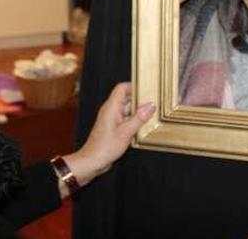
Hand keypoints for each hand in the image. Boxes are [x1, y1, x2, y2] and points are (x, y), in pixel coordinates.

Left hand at [60, 82, 154, 196]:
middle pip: (127, 99)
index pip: (122, 88)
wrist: (92, 161)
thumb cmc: (105, 147)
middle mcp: (110, 110)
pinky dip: (134, 122)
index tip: (147, 88)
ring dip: (138, 113)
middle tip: (154, 104)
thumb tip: (151, 105)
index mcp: (111, 107)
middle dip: (140, 101)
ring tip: (152, 116)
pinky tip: (143, 127)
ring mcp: (111, 119)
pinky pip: (126, 120)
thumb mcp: (126, 132)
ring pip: (127, 110)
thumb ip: (139, 118)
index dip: (134, 86)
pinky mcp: (113, 128)